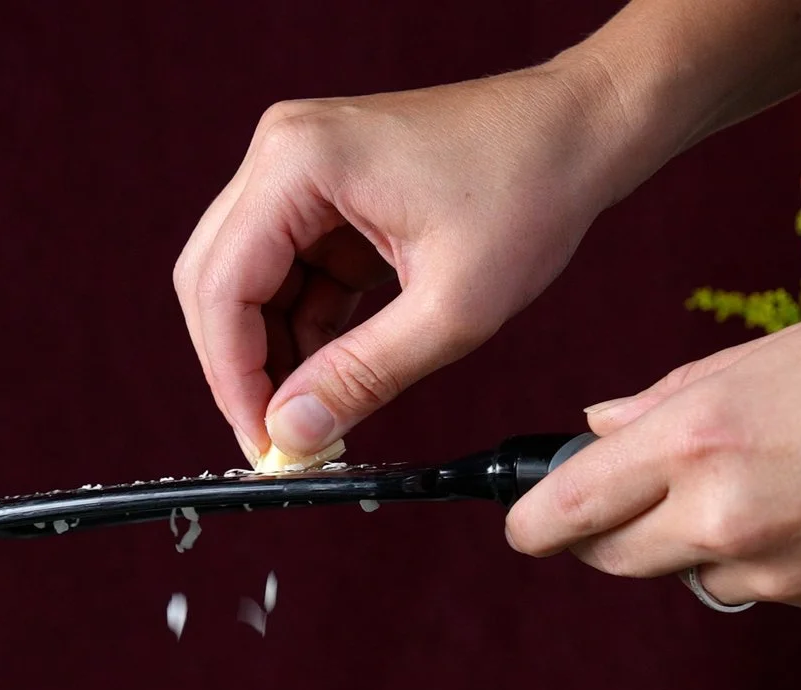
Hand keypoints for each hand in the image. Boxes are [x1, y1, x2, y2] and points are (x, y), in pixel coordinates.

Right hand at [173, 59, 634, 462]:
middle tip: (279, 443)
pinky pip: (293, 275)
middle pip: (218, 281)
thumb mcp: (452, 308)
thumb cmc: (530, 191)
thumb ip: (362, 375)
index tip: (264, 445)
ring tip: (314, 422)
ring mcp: (304, 172)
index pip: (222, 285)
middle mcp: (284, 154)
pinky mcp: (330, 195)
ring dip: (275, 356)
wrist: (582, 131)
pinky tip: (333, 380)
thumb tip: (292, 434)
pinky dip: (307, 332)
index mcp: (299, 163)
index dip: (232, 378)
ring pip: (251, 284)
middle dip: (243, 370)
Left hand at [506, 302, 800, 611]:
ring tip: (776, 472)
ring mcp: (771, 573)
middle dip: (602, 531)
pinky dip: (767, 551)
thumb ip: (672, 397)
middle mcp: (720, 517)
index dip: (530, 517)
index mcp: (698, 439)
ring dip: (696, 537)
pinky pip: (759, 583)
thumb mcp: (781, 352)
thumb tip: (601, 426)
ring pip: (689, 570)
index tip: (523, 516)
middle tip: (631, 488)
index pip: (562, 508)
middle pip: (607, 556)